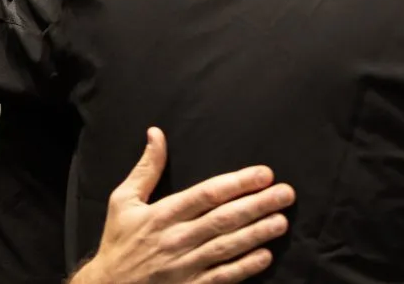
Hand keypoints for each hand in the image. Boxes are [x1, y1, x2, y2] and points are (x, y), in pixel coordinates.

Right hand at [72, 128, 294, 283]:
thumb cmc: (118, 242)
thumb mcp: (123, 201)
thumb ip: (146, 168)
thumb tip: (156, 133)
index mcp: (162, 214)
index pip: (206, 195)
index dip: (237, 183)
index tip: (264, 173)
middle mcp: (175, 239)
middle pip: (223, 219)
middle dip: (257, 205)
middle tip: (286, 193)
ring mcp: (184, 267)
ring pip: (226, 248)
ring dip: (256, 234)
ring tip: (282, 221)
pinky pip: (221, 278)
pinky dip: (244, 268)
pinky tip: (264, 256)